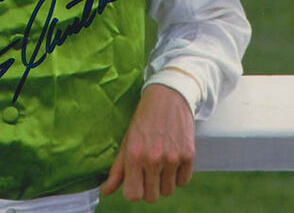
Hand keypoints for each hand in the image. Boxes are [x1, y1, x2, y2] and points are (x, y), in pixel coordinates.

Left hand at [100, 83, 194, 202]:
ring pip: (168, 191)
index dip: (133, 191)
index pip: (133, 195)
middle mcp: (153, 158)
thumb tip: (105, 191)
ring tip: (160, 162)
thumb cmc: (144, 119)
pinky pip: (183, 182)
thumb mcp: (127, 140)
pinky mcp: (189, 155)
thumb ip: (117, 169)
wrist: (168, 96)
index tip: (135, 182)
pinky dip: (178, 175)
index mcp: (134, 154)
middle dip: (148, 187)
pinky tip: (172, 158)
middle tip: (147, 170)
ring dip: (164, 182)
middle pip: (151, 197)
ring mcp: (173, 157)